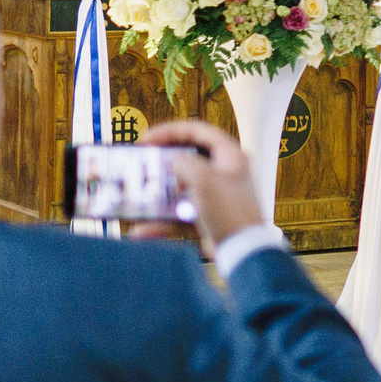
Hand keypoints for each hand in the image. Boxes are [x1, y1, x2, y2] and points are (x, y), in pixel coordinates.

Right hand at [134, 119, 265, 250]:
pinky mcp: (206, 216)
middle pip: (187, 158)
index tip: (146, 138)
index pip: (198, 130)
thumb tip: (174, 161)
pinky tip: (142, 230)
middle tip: (141, 163)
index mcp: (230, 155)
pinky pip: (179, 214)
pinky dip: (162, 222)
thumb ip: (185, 163)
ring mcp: (215, 195)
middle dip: (162, 163)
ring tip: (137, 195)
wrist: (242, 251)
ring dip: (158, 194)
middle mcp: (224, 172)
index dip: (170, 130)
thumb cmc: (230, 211)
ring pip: (179, 188)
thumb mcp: (204, 180)